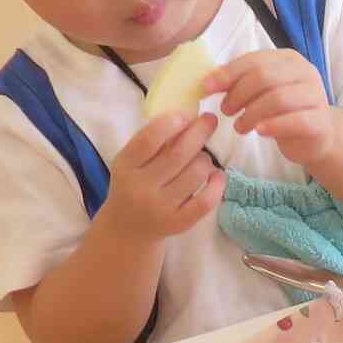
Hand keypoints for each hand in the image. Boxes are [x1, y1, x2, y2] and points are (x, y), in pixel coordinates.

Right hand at [101, 110, 221, 243]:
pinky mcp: (178, 224)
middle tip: (210, 120)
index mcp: (125, 166)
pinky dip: (217, 184)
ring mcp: (160, 208)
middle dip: (199, 132)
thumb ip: (152, 141)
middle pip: (178, 154)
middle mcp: (141, 188)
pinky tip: (217, 175)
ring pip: (196, 174)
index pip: (148, 140)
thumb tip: (189, 116)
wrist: (126, 228)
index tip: (186, 115)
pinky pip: (206, 201)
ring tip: (202, 158)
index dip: (170, 123)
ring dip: (205, 159)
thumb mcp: (131, 162)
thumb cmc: (132, 184)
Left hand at [207, 50, 338, 169]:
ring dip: (251, 114)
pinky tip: (259, 132)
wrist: (317, 137)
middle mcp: (305, 72)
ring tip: (239, 127)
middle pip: (264, 77)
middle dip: (238, 94)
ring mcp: (316, 96)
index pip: (254, 60)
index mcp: (289, 59)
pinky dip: (273, 126)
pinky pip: (296, 121)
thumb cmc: (284, 112)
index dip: (228, 73)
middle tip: (225, 110)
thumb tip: (209, 80)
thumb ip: (240, 82)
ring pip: (278, 98)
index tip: (206, 88)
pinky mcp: (320, 121)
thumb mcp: (261, 92)